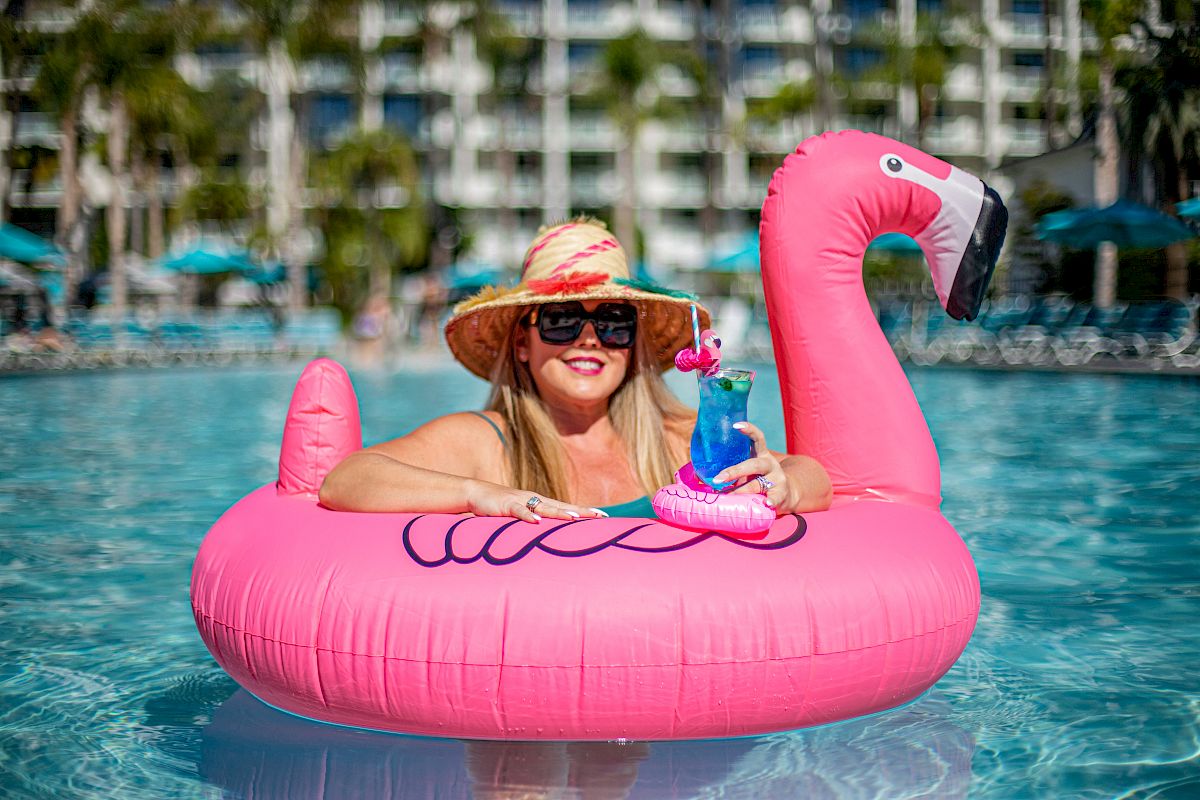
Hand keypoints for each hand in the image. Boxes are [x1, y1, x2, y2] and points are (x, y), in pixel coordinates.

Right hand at [465, 481, 608, 522]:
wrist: (474, 492)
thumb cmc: (498, 507)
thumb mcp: (519, 518)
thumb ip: (532, 525)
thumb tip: (547, 537)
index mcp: (539, 503)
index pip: (565, 507)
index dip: (583, 511)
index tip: (602, 516)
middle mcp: (534, 500)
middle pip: (562, 506)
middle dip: (581, 511)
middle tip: (600, 516)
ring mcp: (521, 501)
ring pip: (544, 507)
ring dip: (559, 513)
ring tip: (575, 517)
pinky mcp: (506, 505)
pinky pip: (519, 511)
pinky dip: (528, 516)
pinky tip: (537, 521)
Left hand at [711, 421, 787, 509]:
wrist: (786, 494)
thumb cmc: (759, 481)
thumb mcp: (747, 472)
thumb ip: (730, 472)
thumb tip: (699, 476)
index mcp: (760, 455)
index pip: (757, 438)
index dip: (748, 429)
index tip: (735, 425)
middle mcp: (770, 464)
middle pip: (753, 464)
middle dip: (734, 472)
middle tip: (717, 479)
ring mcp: (777, 478)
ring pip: (758, 483)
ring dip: (741, 491)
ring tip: (729, 497)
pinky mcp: (782, 493)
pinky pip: (775, 496)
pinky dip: (771, 500)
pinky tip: (767, 503)